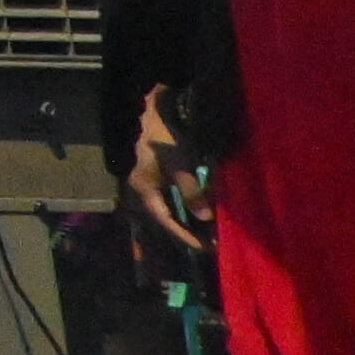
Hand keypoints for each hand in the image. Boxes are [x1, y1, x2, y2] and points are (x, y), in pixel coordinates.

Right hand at [124, 92, 203, 255]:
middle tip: (210, 240)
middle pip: (167, 214)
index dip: (186, 235)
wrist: (148, 107)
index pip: (166, 220)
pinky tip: (200, 202)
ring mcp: (149, 178)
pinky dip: (187, 200)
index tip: (206, 247)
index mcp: (145, 189)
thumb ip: (191, 191)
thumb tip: (205, 217)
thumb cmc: (163, 137)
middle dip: (188, 228)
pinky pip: (172, 192)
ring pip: (170, 203)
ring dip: (189, 214)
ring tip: (208, 225)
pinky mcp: (156, 170)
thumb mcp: (179, 164)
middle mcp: (144, 187)